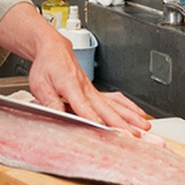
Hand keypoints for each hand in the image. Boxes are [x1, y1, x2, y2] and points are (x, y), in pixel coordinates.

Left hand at [0, 3, 150, 132]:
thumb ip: (50, 102)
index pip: (84, 107)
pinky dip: (129, 107)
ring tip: (144, 127)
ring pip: (115, 104)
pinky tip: (138, 114)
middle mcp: (86, 89)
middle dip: (121, 123)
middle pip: (106, 109)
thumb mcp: (40, 85)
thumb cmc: (47, 65)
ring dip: (131, 116)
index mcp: (71, 87)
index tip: (105, 129)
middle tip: (134, 135)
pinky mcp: (96, 91)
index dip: (95, 119)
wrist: (54, 49)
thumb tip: (57, 117)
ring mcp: (93, 90)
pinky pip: (116, 99)